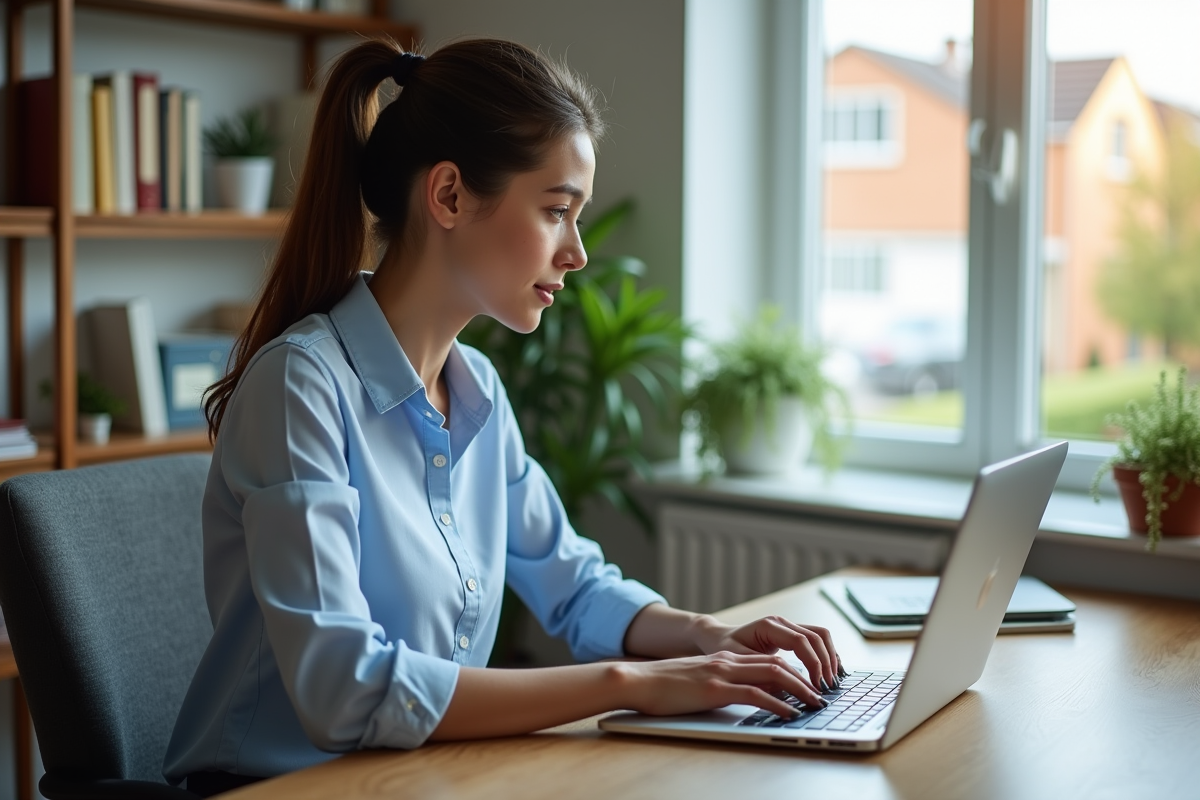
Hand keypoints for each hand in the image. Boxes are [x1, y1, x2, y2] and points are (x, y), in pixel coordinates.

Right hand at [615, 651, 824, 717]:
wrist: (638, 680)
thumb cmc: (663, 685)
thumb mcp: (697, 680)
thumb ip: (718, 683)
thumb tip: (738, 696)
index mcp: (724, 660)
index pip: (767, 661)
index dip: (792, 672)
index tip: (809, 685)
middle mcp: (727, 663)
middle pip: (777, 665)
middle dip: (804, 679)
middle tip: (821, 694)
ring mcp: (722, 674)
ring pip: (772, 675)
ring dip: (799, 690)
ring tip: (815, 703)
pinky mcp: (715, 689)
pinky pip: (754, 694)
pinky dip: (777, 703)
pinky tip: (789, 712)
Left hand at [692, 614, 842, 690]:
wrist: (718, 636)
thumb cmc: (724, 648)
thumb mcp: (738, 661)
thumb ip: (760, 672)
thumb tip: (785, 689)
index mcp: (769, 626)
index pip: (801, 641)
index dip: (813, 663)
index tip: (817, 685)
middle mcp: (782, 622)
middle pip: (816, 636)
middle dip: (826, 662)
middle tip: (828, 687)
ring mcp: (788, 625)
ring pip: (821, 635)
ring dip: (830, 657)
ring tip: (832, 681)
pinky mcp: (792, 633)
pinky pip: (817, 639)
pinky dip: (827, 654)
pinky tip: (830, 672)